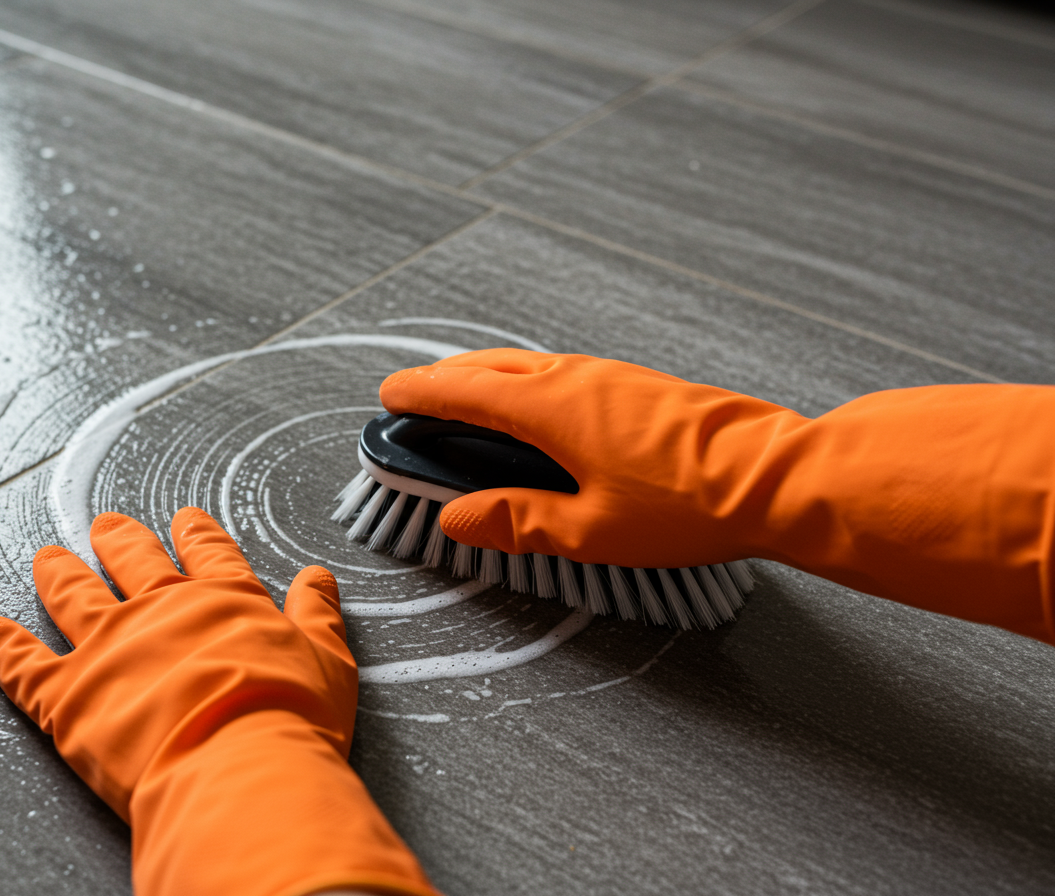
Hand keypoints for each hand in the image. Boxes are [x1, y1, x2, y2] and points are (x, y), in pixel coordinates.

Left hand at [0, 508, 437, 895]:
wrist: (237, 768)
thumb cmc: (287, 719)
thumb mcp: (326, 660)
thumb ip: (316, 615)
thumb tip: (318, 578)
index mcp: (223, 601)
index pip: (208, 553)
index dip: (196, 533)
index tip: (184, 519)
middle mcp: (160, 610)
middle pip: (132, 560)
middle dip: (119, 540)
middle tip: (108, 525)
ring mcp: (108, 647)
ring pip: (73, 596)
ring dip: (58, 573)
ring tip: (48, 558)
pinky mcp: (65, 694)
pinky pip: (22, 664)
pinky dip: (1, 646)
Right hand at [380, 349, 790, 567]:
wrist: (778, 478)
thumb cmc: (689, 507)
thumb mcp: (588, 531)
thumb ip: (515, 520)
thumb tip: (457, 516)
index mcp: (551, 408)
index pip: (465, 391)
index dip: (422, 394)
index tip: (390, 397)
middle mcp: (576, 378)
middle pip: (492, 367)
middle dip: (447, 380)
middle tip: (416, 397)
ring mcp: (611, 375)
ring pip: (530, 366)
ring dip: (488, 378)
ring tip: (466, 399)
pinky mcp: (639, 386)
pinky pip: (563, 373)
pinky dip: (529, 384)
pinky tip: (537, 409)